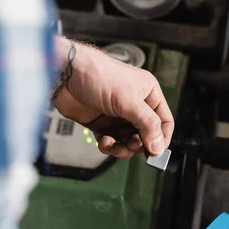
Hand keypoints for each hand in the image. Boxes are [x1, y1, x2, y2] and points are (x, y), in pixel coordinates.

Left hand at [52, 37, 173, 157]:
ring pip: (127, 141)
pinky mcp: (101, 123)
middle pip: (146, 135)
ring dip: (123, 148)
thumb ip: (147, 124)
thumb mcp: (128, 100)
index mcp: (148, 93)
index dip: (161, 138)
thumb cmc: (98, 76)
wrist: (65, 75)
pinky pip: (111, 141)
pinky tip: (103, 141)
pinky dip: (108, 145)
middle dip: (139, 144)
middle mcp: (134, 105)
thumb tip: (158, 147)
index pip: (164, 121)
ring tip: (115, 147)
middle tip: (131, 147)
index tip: (155, 152)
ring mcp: (117, 115)